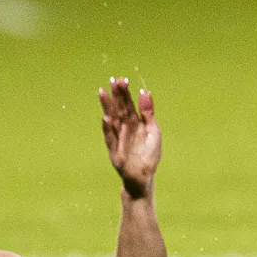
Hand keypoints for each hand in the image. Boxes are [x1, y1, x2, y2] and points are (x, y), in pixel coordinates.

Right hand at [99, 78, 160, 198]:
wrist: (144, 177)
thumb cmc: (149, 154)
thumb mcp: (153, 131)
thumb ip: (148, 112)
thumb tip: (145, 91)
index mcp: (135, 123)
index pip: (129, 104)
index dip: (125, 93)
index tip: (122, 79)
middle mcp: (124, 128)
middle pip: (119, 109)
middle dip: (116, 95)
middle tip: (113, 80)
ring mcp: (118, 138)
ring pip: (112, 119)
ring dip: (107, 106)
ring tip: (103, 93)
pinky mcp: (114, 150)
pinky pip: (111, 138)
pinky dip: (108, 128)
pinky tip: (106, 117)